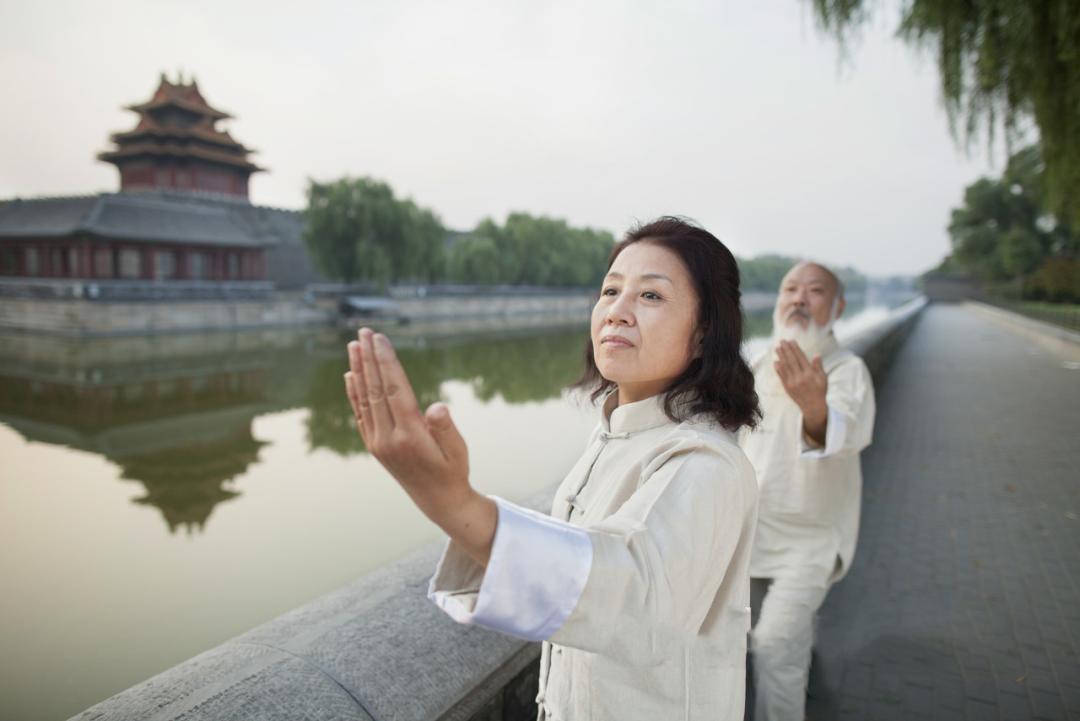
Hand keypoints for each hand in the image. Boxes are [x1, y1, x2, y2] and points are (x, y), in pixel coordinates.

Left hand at [344, 327, 496, 565]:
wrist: (437, 500)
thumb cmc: (453, 470)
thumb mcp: (458, 450)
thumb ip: (446, 428)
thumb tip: (437, 407)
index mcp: (410, 435)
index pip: (394, 390)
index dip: (386, 362)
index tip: (379, 339)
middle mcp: (388, 438)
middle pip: (375, 390)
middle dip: (368, 358)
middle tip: (363, 331)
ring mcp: (378, 443)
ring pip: (365, 399)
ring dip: (358, 370)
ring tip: (353, 345)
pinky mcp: (374, 446)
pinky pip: (361, 413)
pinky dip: (354, 392)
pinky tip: (351, 375)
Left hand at [773, 340, 827, 445]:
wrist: (813, 407)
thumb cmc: (820, 390)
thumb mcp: (823, 378)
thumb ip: (818, 366)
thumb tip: (816, 354)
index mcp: (810, 374)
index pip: (801, 358)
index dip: (795, 349)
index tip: (791, 341)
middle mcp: (800, 378)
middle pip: (791, 361)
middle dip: (786, 350)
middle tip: (781, 341)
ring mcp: (792, 383)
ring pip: (785, 367)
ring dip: (780, 356)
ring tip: (777, 348)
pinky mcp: (787, 388)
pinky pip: (781, 376)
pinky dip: (778, 368)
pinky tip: (775, 361)